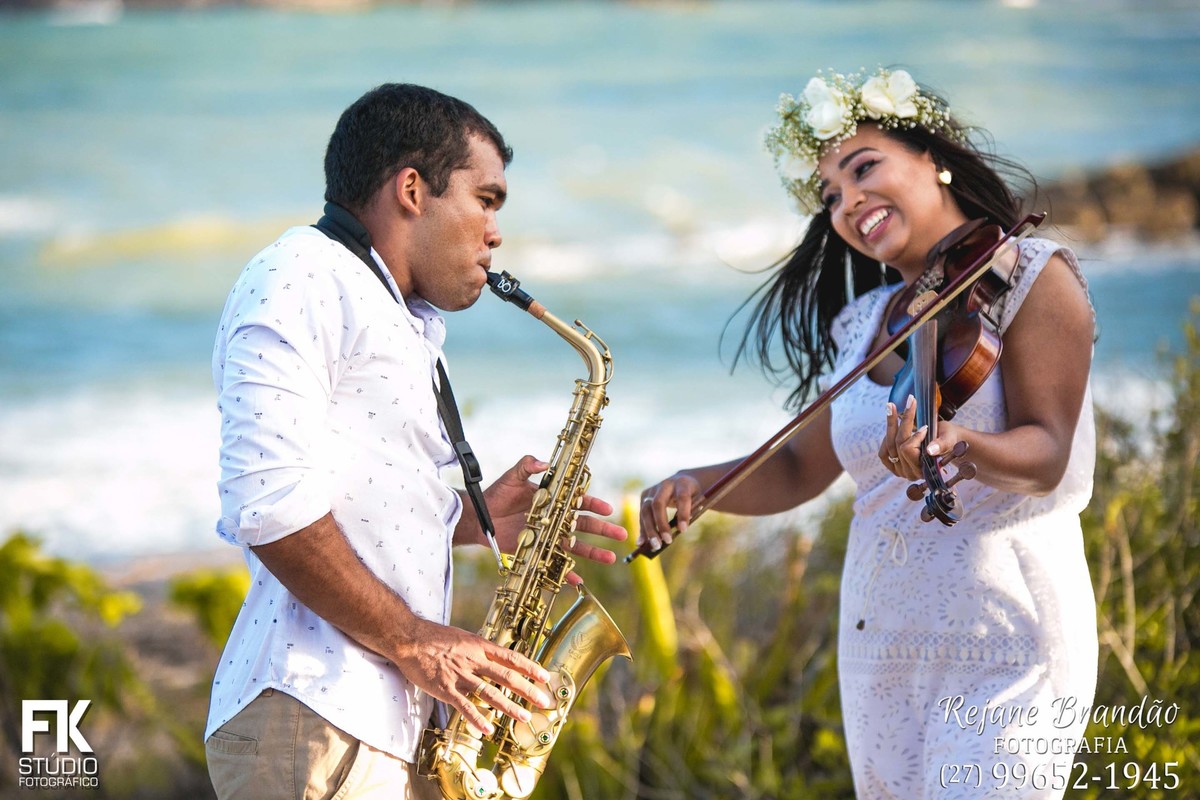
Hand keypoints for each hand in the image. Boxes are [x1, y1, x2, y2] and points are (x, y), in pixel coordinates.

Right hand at [392, 617, 554, 736]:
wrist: (409, 638)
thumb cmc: (435, 637)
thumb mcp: (463, 637)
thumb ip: (479, 649)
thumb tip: (494, 656)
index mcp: (480, 646)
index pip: (511, 658)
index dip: (530, 668)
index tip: (545, 677)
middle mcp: (474, 660)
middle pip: (507, 676)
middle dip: (528, 690)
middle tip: (544, 701)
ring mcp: (460, 675)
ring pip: (490, 693)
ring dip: (509, 706)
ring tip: (525, 717)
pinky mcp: (446, 689)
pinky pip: (465, 706)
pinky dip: (477, 719)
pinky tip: (488, 729)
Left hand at [478, 455, 627, 577]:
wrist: (481, 516)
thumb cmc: (497, 494)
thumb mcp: (513, 477)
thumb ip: (527, 465)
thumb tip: (544, 461)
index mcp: (553, 499)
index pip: (578, 502)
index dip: (593, 505)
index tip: (607, 509)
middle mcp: (555, 518)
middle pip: (584, 525)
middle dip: (604, 530)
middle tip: (622, 535)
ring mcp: (548, 536)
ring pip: (576, 545)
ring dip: (594, 553)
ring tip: (611, 558)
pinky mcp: (538, 550)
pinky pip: (555, 563)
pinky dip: (566, 574)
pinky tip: (578, 581)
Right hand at [638, 472, 702, 551]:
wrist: (682, 481)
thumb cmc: (693, 494)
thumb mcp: (699, 500)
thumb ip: (692, 511)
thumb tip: (679, 529)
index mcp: (682, 483)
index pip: (682, 497)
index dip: (682, 513)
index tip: (683, 530)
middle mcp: (665, 485)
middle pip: (658, 504)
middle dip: (661, 524)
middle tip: (667, 541)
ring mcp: (652, 491)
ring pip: (646, 510)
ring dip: (650, 530)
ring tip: (656, 546)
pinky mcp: (644, 498)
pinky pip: (642, 516)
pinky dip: (642, 530)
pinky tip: (641, 543)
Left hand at [880, 396, 965, 480]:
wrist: (948, 442)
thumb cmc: (949, 439)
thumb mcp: (949, 439)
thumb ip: (941, 444)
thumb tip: (930, 450)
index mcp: (926, 470)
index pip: (909, 451)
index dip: (915, 436)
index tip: (925, 426)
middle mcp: (911, 473)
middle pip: (898, 445)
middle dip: (903, 423)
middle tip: (908, 402)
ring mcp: (900, 471)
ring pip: (889, 446)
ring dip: (891, 424)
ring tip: (891, 406)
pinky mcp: (893, 466)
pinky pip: (883, 452)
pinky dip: (887, 437)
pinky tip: (892, 423)